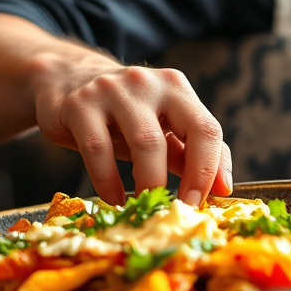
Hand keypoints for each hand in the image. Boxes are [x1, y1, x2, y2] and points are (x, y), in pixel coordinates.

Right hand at [30, 51, 231, 206]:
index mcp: (177, 88)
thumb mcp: (160, 126)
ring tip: (146, 205)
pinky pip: (98, 149)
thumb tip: (224, 188)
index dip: (210, 169)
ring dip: (149, 182)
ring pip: (145, 142)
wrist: (66, 79)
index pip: (208, 128)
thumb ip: (192, 152)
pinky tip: (112, 198)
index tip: (202, 203)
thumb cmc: (122, 114)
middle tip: (178, 211)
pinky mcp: (80, 104)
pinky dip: (108, 181)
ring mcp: (115, 89)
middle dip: (189, 179)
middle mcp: (150, 83)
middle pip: (186, 132)